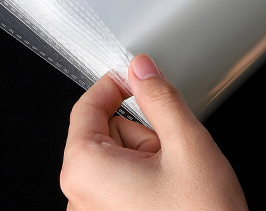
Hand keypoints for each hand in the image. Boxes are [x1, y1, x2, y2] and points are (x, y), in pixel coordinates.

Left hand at [60, 54, 248, 210]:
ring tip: (175, 180)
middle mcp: (78, 200)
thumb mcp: (187, 143)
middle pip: (104, 135)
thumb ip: (159, 97)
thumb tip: (142, 68)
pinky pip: (120, 189)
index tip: (136, 77)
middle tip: (171, 151)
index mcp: (86, 172)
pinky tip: (169, 196)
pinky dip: (145, 183)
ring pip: (116, 162)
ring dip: (147, 160)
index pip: (86, 108)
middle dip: (141, 133)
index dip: (114, 85)